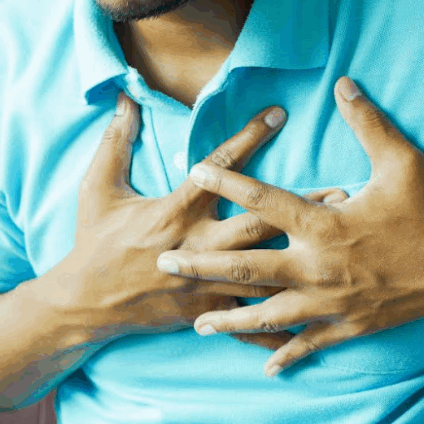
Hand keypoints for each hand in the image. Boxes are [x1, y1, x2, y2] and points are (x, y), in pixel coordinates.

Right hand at [44, 92, 346, 351]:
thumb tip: (126, 100)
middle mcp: (196, 246)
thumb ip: (115, 143)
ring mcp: (203, 283)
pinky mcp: (204, 310)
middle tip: (340, 192)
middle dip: (300, 207)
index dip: (249, 138)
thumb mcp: (96, 188)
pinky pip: (248, 319)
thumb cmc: (92, 242)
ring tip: (339, 244)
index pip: (219, 169)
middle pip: (258, 224)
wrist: (83, 302)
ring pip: (263, 271)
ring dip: (304, 257)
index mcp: (174, 212)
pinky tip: (315, 320)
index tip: (278, 114)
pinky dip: (281, 323)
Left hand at [155, 77, 423, 375]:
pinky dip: (285, 356)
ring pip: (266, 315)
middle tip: (165, 264)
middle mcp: (316, 266)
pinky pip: (308, 344)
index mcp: (323, 225)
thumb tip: (345, 83)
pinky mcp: (346, 326)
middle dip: (201, 266)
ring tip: (198, 324)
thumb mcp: (401, 161)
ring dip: (229, 320)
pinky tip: (263, 368)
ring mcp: (328, 302)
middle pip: (245, 268)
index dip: (227, 183)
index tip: (193, 172)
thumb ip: (367, 122)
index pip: (264, 200)